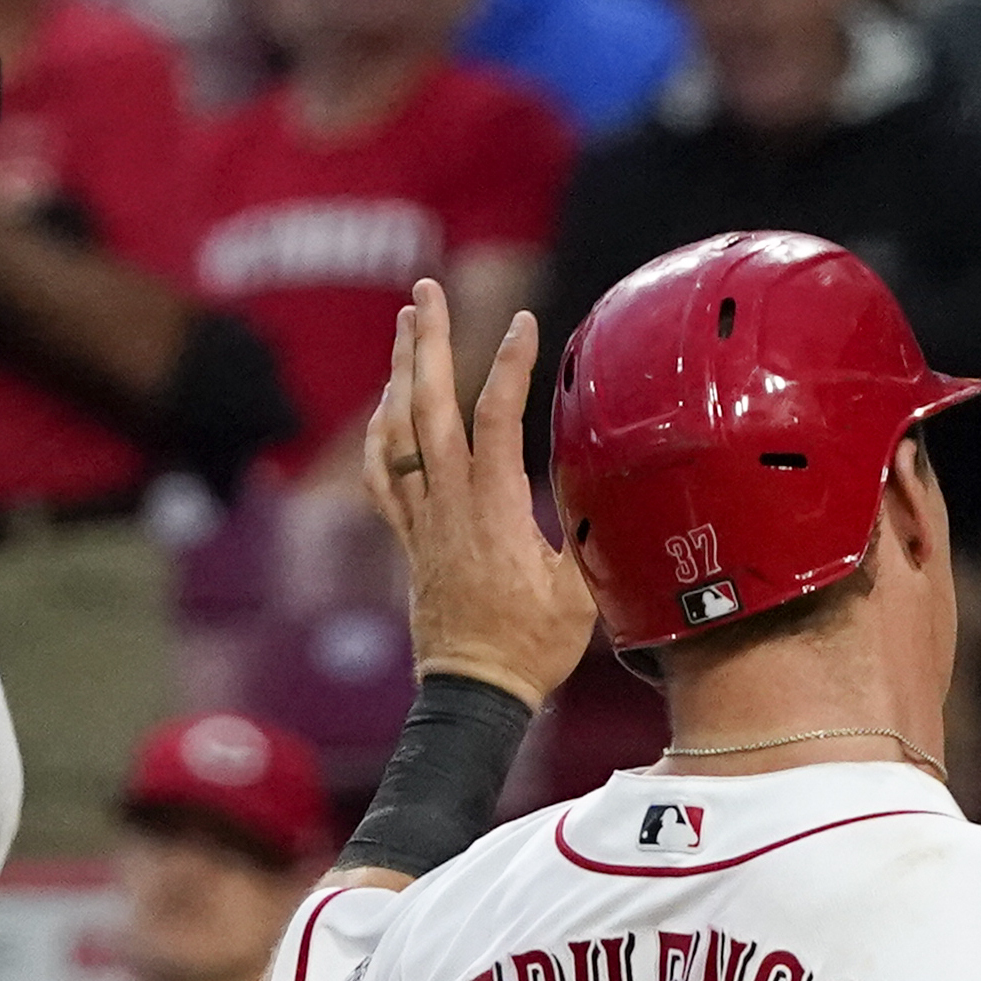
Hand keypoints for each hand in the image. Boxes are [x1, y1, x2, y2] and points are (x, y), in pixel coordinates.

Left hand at [360, 281, 596, 704]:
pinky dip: (379, 436)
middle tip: (427, 289)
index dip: (508, 368)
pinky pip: (381, 478)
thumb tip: (601, 476)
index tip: (526, 323)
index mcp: (493, 511)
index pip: (494, 421)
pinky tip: (386, 406)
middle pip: (428, 408)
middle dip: (427, 343)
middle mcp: (447, 506)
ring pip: (398, 433)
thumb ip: (584, 526)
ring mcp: (420, 521)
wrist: (474, 691)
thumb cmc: (534, 646)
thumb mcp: (581, 587)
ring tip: (407, 324)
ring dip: (400, 373)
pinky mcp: (407, 539)